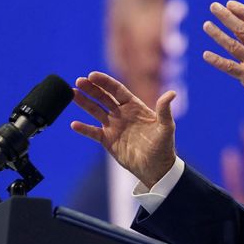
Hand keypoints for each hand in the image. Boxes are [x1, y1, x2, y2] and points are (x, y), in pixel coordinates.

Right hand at [70, 72, 176, 187]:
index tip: (92, 75)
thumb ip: (164, 110)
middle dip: (91, 89)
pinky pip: (93, 132)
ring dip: (84, 102)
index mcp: (134, 106)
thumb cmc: (163, 147)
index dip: (104, 82)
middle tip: (78, 81)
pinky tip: (74, 124)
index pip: (117, 90)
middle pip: (103, 97)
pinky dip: (84, 128)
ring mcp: (113, 126)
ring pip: (95, 110)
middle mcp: (122, 113)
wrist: (156, 168)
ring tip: (71, 94)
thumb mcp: (166, 127)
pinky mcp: (108, 140)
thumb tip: (172, 93)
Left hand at [203, 0, 243, 122]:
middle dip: (227, 17)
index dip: (243, 12)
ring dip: (218, 35)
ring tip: (206, 25)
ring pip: (234, 46)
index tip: (230, 4)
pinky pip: (230, 68)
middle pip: (243, 30)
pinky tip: (206, 55)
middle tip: (214, 6)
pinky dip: (217, 61)